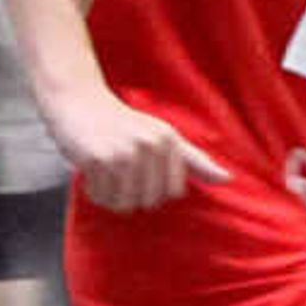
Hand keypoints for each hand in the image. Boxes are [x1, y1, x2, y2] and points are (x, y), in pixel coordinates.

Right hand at [47, 87, 228, 211]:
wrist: (78, 101)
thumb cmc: (121, 124)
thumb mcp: (163, 136)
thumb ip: (195, 160)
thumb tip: (227, 179)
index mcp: (170, 140)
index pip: (173, 192)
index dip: (154, 188)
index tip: (141, 168)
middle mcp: (151, 145)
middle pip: (149, 201)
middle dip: (131, 193)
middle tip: (118, 169)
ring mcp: (124, 152)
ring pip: (125, 203)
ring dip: (111, 195)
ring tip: (105, 171)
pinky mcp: (99, 159)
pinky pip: (102, 197)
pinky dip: (94, 190)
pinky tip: (91, 169)